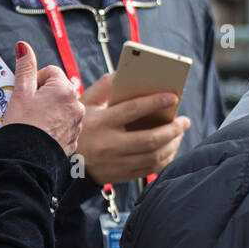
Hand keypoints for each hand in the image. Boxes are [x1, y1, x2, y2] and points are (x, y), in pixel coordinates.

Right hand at [2, 41, 84, 155]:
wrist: (26, 158)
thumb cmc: (22, 125)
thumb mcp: (20, 92)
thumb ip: (24, 67)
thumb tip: (24, 47)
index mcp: (65, 90)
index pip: (51, 72)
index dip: (34, 80)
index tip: (26, 93)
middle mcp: (76, 105)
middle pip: (57, 90)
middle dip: (41, 95)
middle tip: (26, 106)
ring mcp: (77, 123)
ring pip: (61, 108)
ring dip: (48, 110)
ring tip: (32, 121)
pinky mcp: (73, 138)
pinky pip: (63, 125)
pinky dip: (52, 126)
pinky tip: (40, 132)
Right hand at [73, 72, 191, 185]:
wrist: (63, 161)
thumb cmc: (82, 126)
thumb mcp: (85, 104)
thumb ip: (105, 86)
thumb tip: (125, 72)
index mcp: (100, 122)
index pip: (132, 110)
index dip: (155, 102)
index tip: (173, 97)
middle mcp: (108, 144)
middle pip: (150, 139)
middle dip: (173, 129)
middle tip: (185, 120)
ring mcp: (115, 163)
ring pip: (153, 156)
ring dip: (173, 143)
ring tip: (180, 132)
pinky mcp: (120, 175)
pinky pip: (150, 169)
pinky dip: (166, 158)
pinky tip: (171, 147)